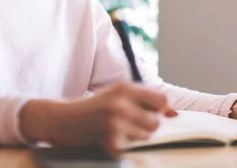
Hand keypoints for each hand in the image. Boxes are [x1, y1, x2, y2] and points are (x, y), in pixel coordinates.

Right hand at [19, 82, 176, 154]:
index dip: (162, 110)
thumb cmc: (93, 107)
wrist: (62, 119)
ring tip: (118, 130)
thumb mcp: (116, 94)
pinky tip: (110, 139)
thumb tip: (173, 114)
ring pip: (146, 137)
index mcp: (125, 87)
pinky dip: (123, 146)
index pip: (163, 100)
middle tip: (131, 124)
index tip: (154, 113)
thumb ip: (143, 99)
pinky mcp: (110, 140)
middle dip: (147, 126)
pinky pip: (131, 148)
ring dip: (135, 137)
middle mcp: (121, 103)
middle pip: (156, 122)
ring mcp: (115, 123)